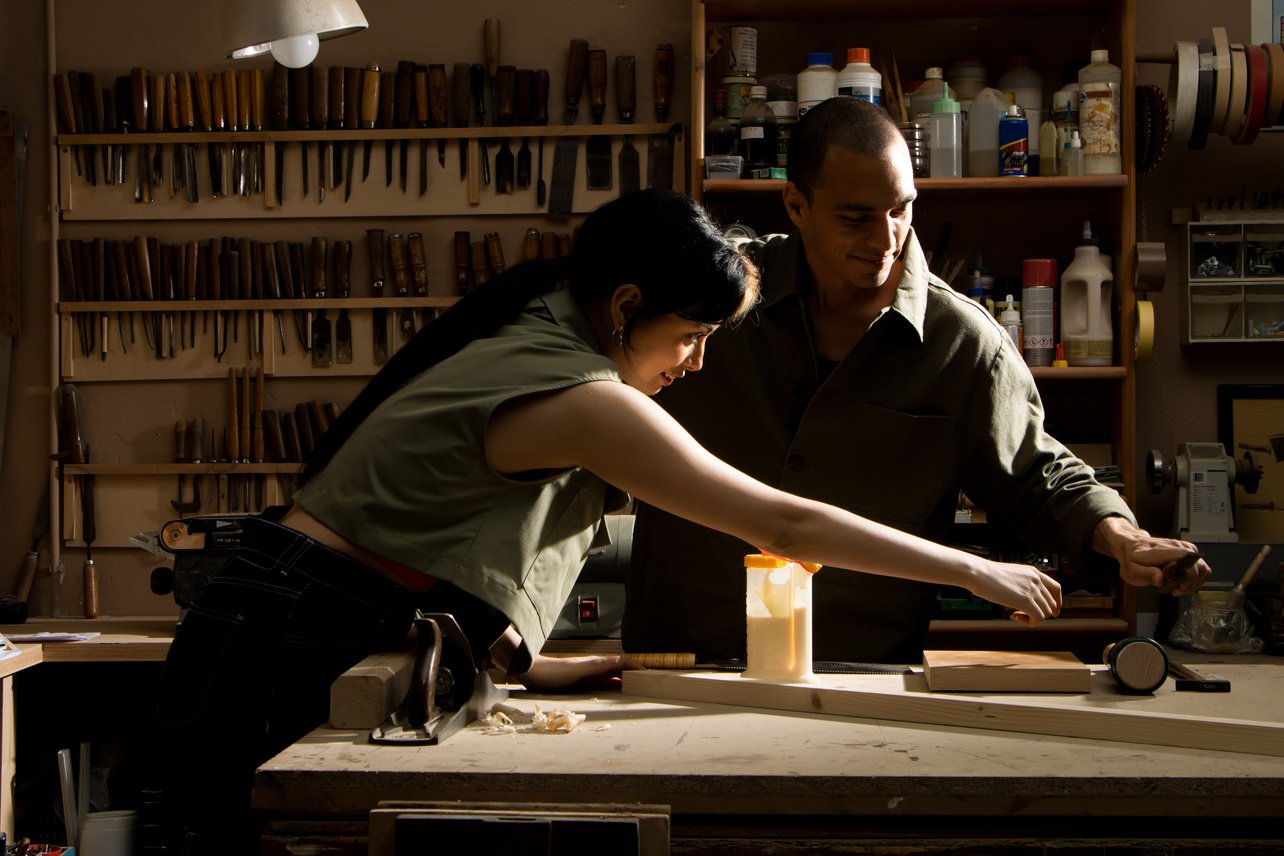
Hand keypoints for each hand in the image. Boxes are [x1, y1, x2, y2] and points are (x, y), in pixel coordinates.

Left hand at [516, 653, 643, 692]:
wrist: (532, 672)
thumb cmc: (553, 672)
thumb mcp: (577, 670)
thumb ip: (597, 666)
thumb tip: (620, 661)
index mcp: (597, 664)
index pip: (623, 662)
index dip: (637, 667)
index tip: (650, 674)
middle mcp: (595, 668)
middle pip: (621, 670)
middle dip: (635, 674)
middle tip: (650, 684)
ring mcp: (588, 676)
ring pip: (613, 677)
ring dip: (625, 681)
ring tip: (637, 689)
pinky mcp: (581, 683)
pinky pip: (602, 684)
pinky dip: (613, 687)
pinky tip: (613, 694)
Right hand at [969, 560, 1062, 625]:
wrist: (978, 573)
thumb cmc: (986, 575)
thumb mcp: (1009, 576)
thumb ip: (1019, 584)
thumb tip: (1021, 599)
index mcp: (1033, 572)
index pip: (1056, 588)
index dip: (1057, 602)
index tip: (1053, 612)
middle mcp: (1036, 579)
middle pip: (1052, 603)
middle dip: (1040, 612)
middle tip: (1021, 613)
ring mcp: (1032, 589)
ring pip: (1046, 612)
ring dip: (1033, 618)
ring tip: (1016, 614)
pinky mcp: (1026, 600)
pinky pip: (1038, 618)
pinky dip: (1029, 622)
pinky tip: (1014, 616)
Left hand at [1091, 516, 1209, 595]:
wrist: (1131, 545)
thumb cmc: (1132, 558)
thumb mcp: (1131, 570)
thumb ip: (1145, 574)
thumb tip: (1160, 578)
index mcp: (1164, 550)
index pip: (1189, 560)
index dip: (1190, 576)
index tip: (1180, 587)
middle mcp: (1177, 546)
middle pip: (1200, 566)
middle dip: (1192, 584)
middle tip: (1178, 591)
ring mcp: (1184, 547)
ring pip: (1203, 567)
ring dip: (1194, 582)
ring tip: (1179, 588)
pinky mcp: (1187, 551)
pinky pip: (1200, 566)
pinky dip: (1195, 577)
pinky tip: (1183, 583)